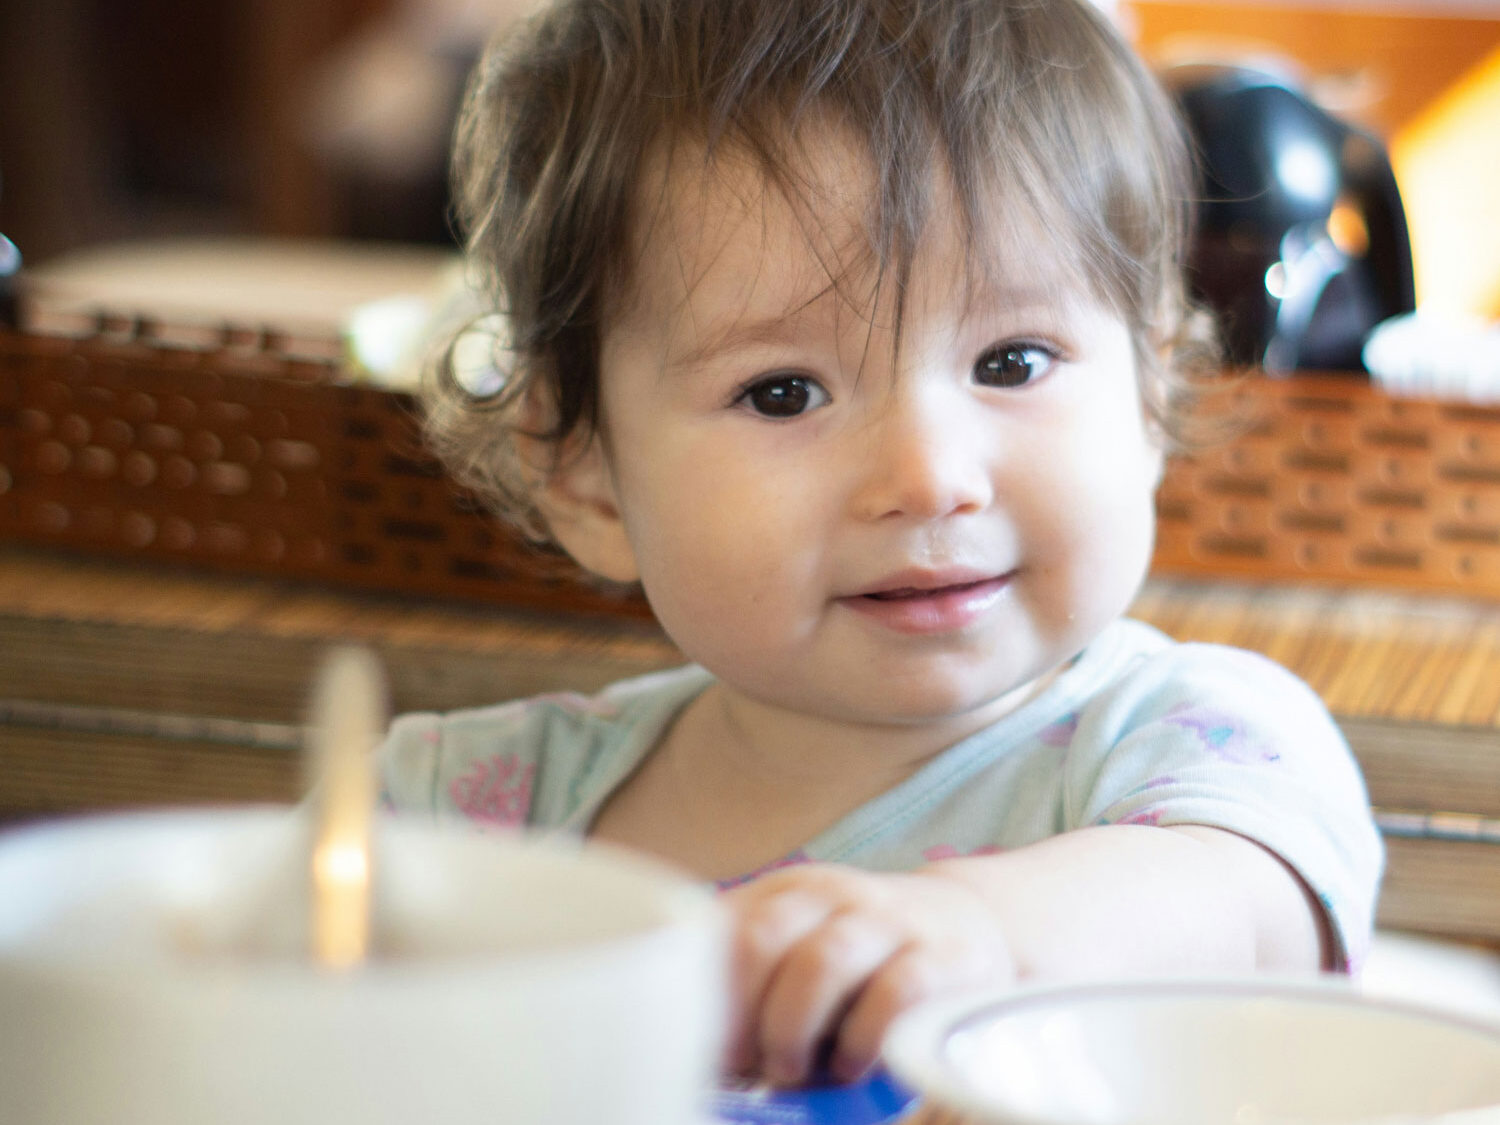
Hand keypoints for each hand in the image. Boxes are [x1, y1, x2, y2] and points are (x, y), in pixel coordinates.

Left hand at [721, 863, 1015, 1086]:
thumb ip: (757, 985)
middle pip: (763, 938)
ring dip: (794, 1026)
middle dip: (743, 1012)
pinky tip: (852, 1066)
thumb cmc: (863, 960)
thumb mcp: (803, 953)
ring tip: (789, 1071)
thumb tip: (700, 1059)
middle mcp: (834, 895)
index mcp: (786, 893)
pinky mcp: (943, 956)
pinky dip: (862, 1039)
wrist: (967, 919)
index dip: (702, 993)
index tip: (696, 1044)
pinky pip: (895, 992)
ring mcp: (890, 920)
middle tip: (743, 1064)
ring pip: (824, 961)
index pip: (724, 928)